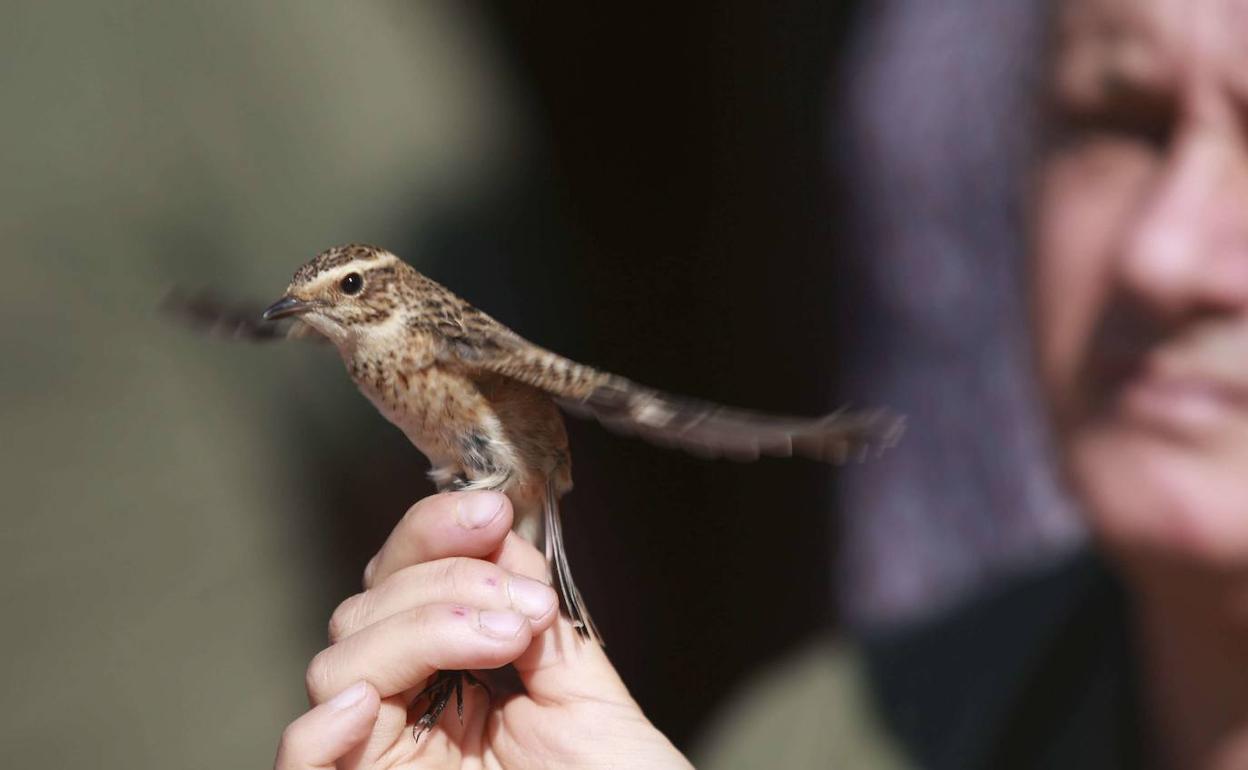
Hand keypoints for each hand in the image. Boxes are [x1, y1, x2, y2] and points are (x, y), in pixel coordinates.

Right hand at [275, 490, 690, 768]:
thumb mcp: (584, 693)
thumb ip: (533, 616)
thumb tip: (498, 532)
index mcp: (458, 674)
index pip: (408, 579)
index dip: (435, 532)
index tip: (489, 508)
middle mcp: (409, 709)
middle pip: (367, 608)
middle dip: (443, 580)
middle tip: (521, 601)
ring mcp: (381, 754)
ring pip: (340, 662)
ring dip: (421, 628)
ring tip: (504, 638)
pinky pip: (304, 757)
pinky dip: (323, 724)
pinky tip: (371, 702)